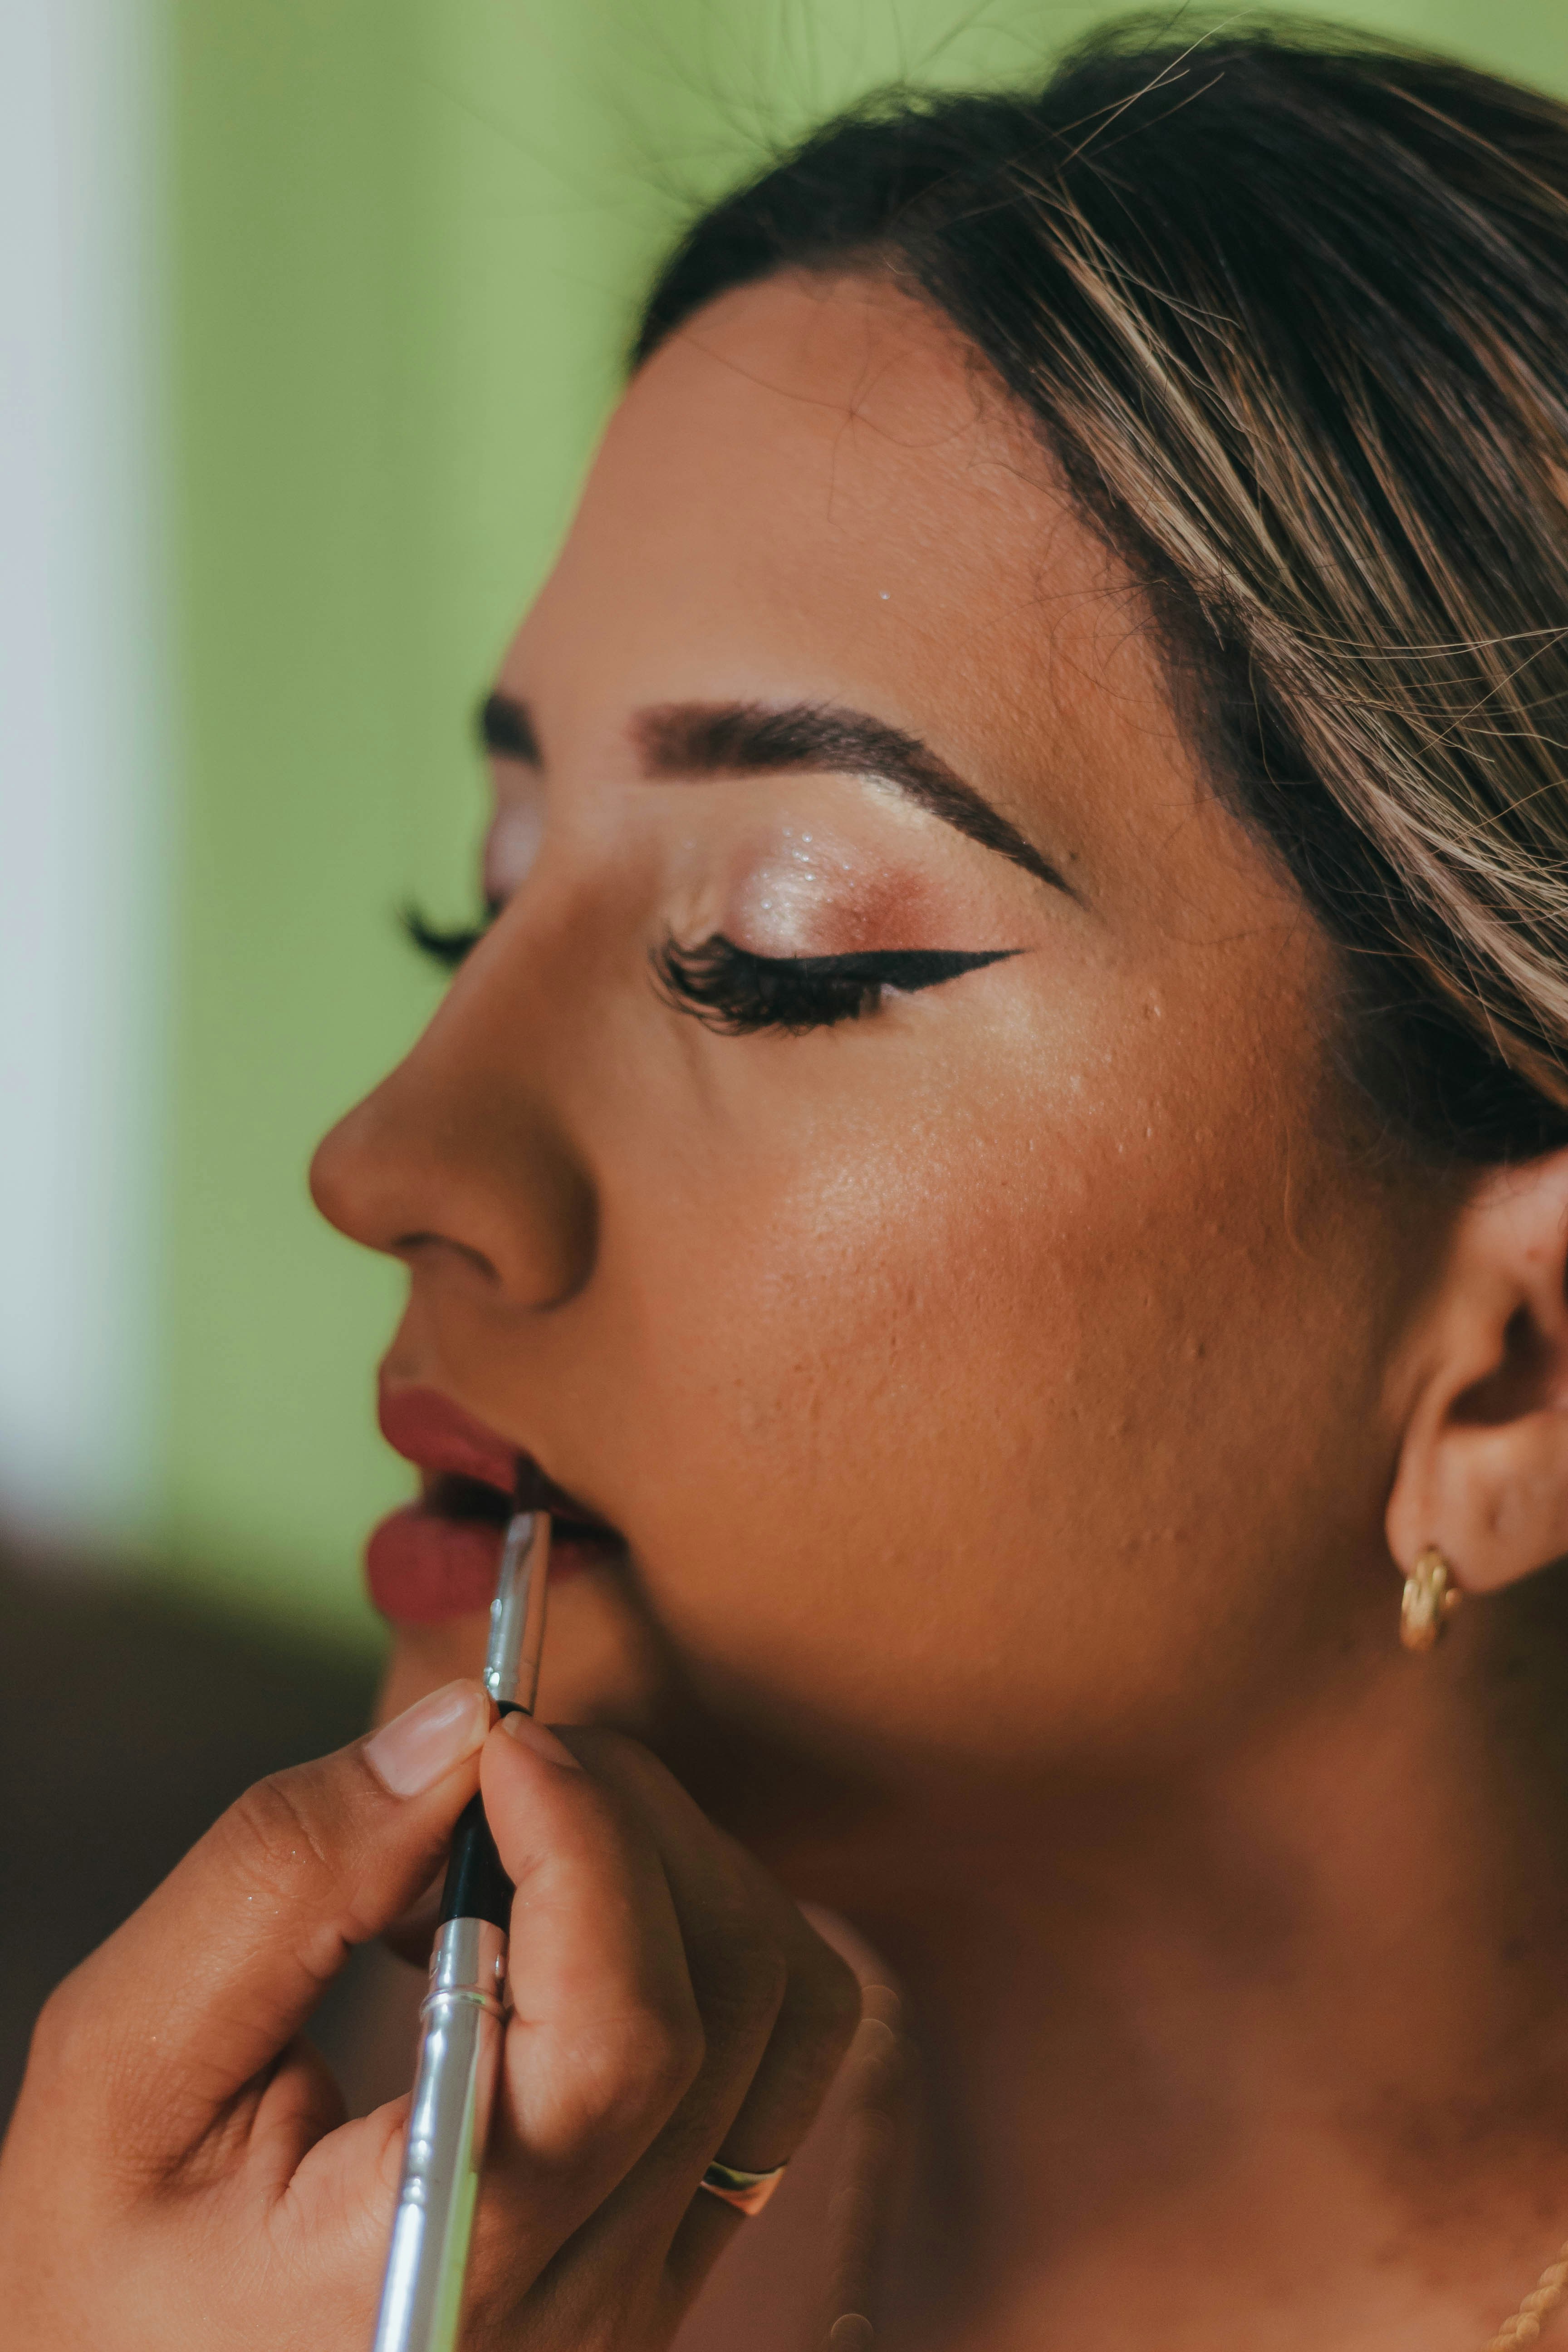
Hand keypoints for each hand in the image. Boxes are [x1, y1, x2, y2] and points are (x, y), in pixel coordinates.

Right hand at [0, 1683, 859, 2348]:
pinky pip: (773, 2064)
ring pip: (780, 2012)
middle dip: (621, 1821)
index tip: (505, 1740)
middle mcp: (580, 2305)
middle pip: (720, 1994)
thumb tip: (456, 1730)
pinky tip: (564, 1930)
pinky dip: (703, 1938)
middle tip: (491, 1774)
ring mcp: (644, 2292)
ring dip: (670, 1869)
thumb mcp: (122, 2064)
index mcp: (443, 2269)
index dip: (589, 1843)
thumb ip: (283, 1880)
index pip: (620, 2035)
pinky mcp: (665, 2257)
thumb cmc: (104, 2262)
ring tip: (516, 1856)